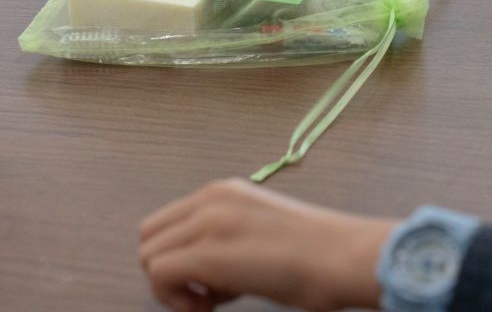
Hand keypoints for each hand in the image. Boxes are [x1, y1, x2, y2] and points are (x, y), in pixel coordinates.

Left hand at [139, 179, 395, 311]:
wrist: (343, 256)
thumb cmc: (318, 254)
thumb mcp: (263, 230)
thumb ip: (229, 236)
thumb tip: (207, 270)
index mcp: (223, 192)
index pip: (168, 222)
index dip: (179, 257)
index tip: (210, 281)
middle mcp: (209, 199)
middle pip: (149, 237)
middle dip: (168, 271)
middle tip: (207, 295)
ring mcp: (206, 223)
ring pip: (148, 256)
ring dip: (172, 287)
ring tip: (215, 300)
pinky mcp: (205, 253)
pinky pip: (157, 275)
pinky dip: (175, 299)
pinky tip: (212, 306)